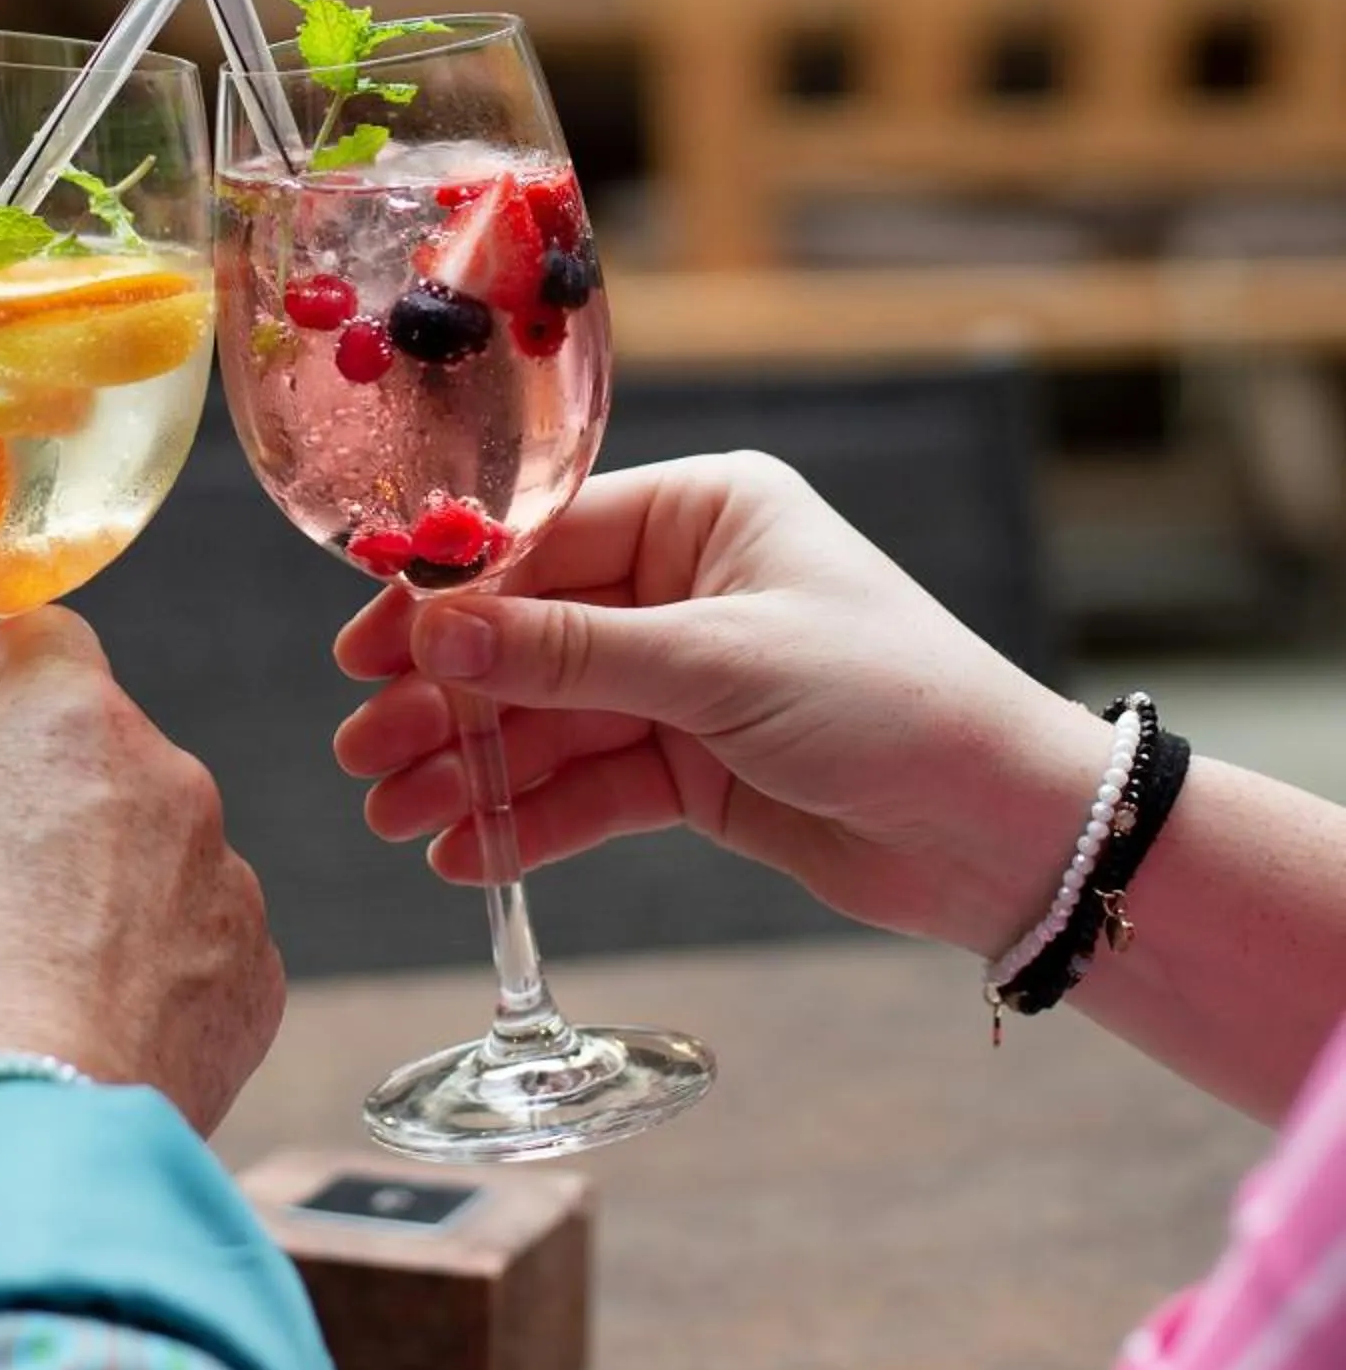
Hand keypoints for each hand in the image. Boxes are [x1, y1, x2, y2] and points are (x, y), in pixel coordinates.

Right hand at [0, 608, 284, 1128]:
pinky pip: (192, 928)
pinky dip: (147, 955)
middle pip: (98, 744)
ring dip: (99, 873)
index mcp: (77, 724)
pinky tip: (87, 1013)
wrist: (33, 1134)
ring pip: (149, 839)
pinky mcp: (254, 967)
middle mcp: (173, 777)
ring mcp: (225, 874)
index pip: (41, 638)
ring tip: (30, 965)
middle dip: (40, 788)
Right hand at [334, 453, 1110, 960]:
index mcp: (703, 513)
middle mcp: (685, 585)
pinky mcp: (695, 768)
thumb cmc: (892, 702)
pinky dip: (528, 820)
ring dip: (471, 768)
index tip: (364, 644)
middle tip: (363, 753)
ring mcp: (686, 679)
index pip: (544, 542)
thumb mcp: (721, 666)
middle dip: (446, 698)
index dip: (448, 597)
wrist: (1004, 831)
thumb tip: (434, 631)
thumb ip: (572, 656)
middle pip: (530, 637)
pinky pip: (589, 786)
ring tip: (394, 816)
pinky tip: (464, 855)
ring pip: (548, 719)